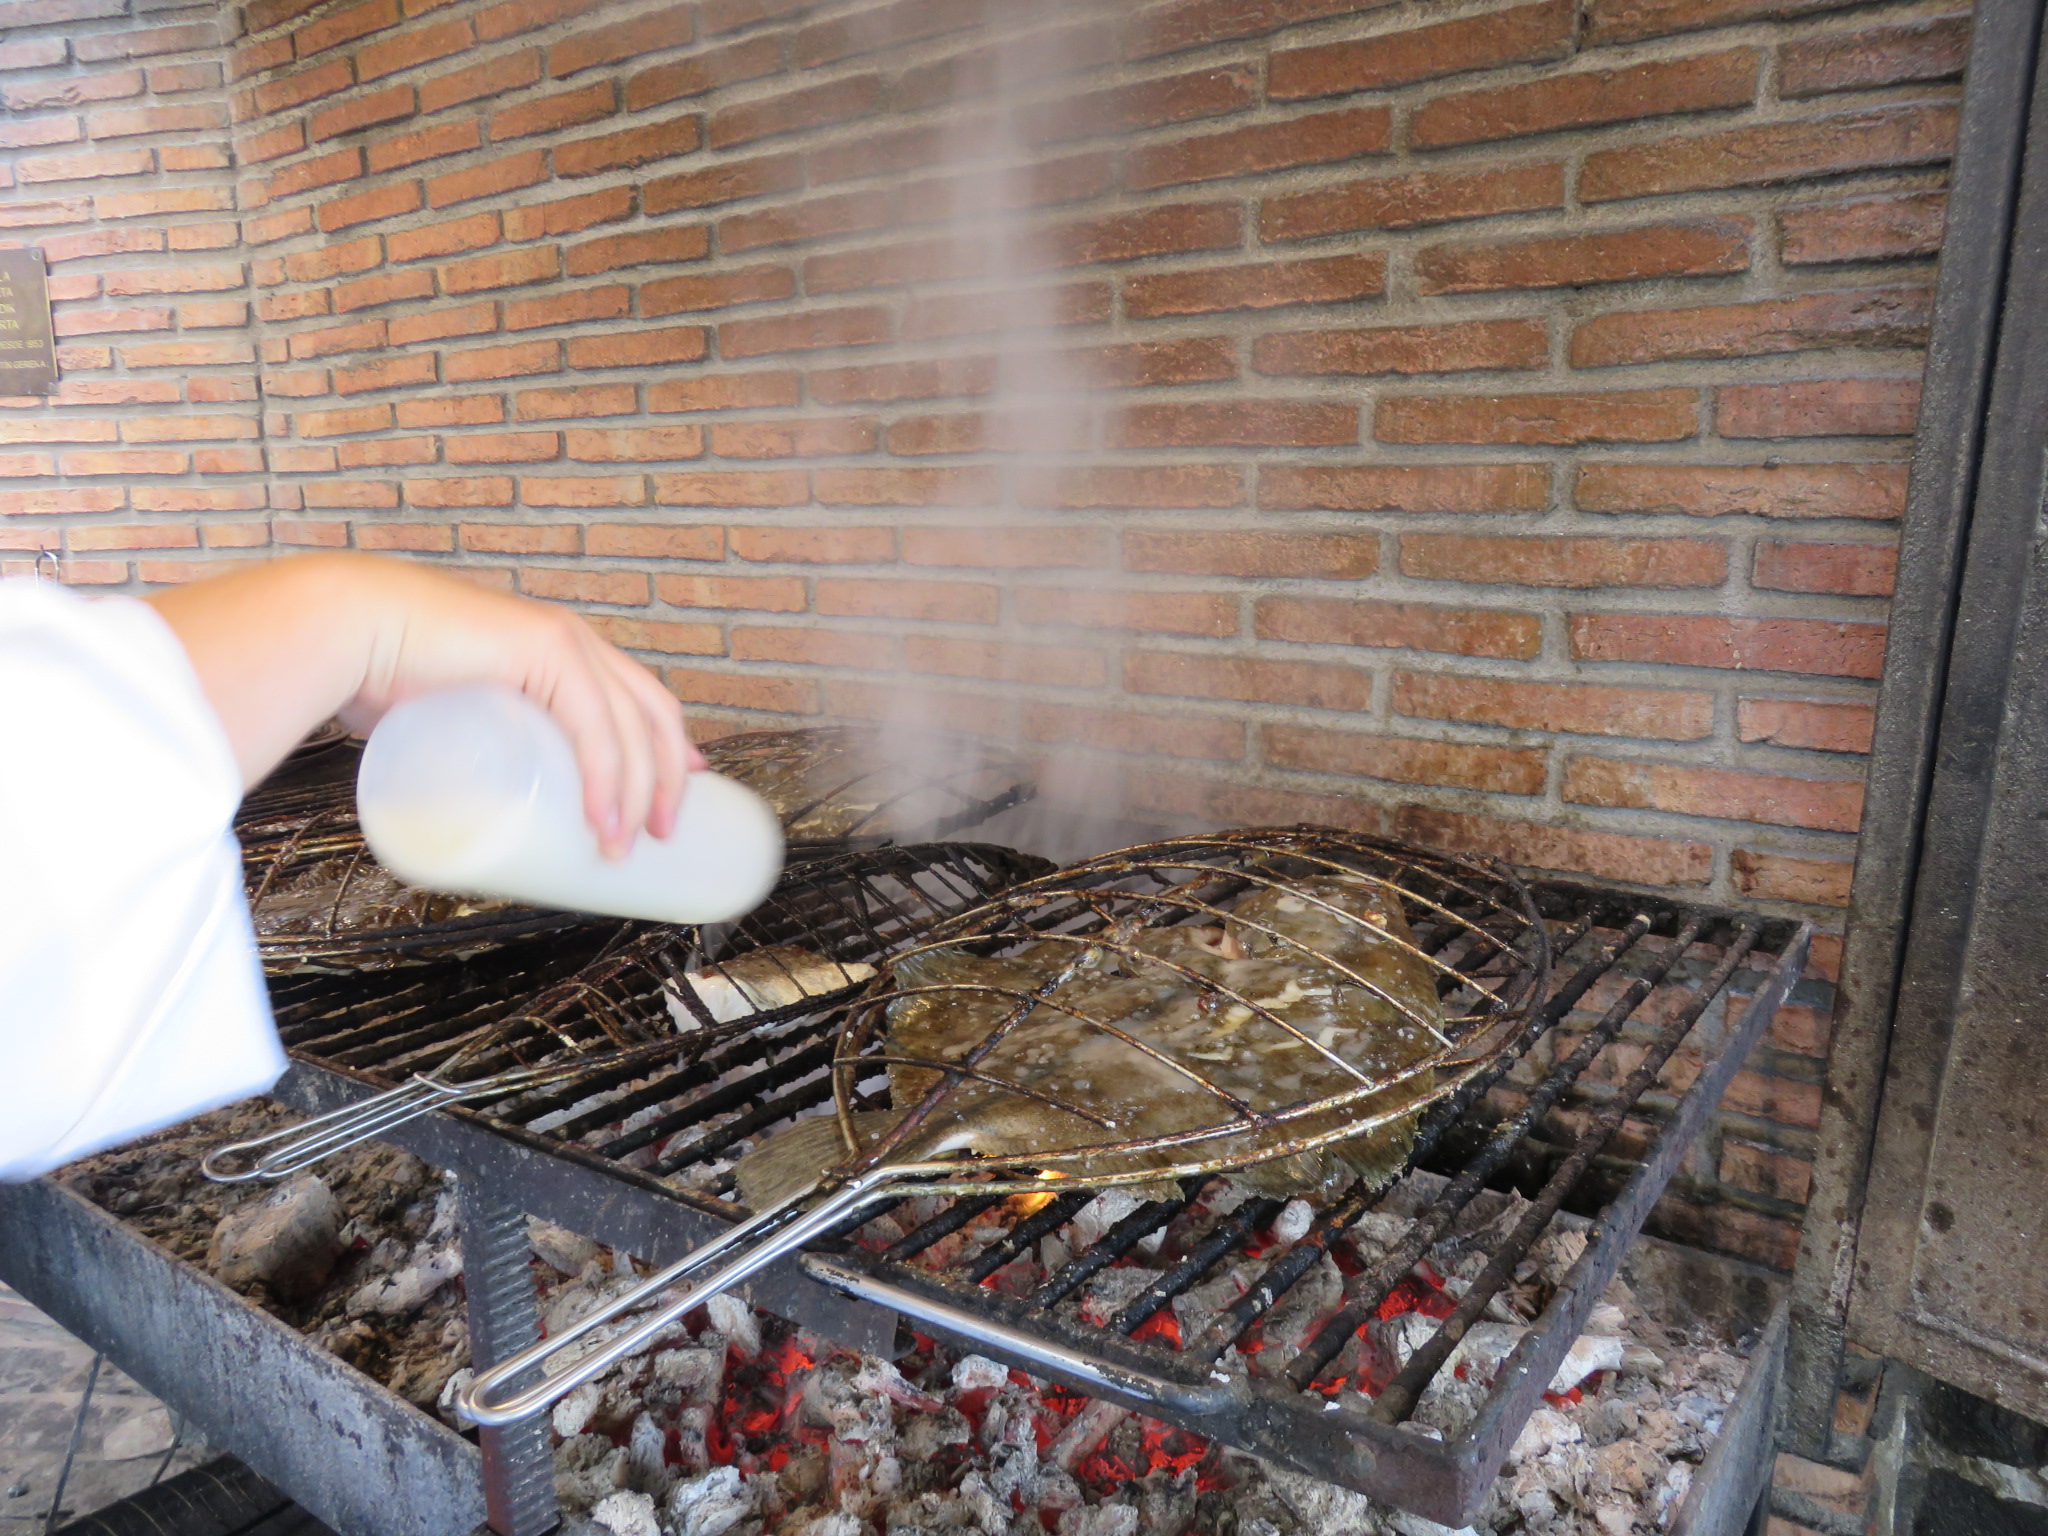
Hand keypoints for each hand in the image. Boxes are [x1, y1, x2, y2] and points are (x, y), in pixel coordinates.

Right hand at [148, 554, 704, 856]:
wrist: (347, 629)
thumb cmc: (384, 675)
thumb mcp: (454, 715)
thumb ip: (472, 743)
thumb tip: (472, 801)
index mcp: (565, 650)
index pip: (642, 702)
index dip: (670, 752)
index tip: (674, 801)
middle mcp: (576, 641)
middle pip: (651, 717)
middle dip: (668, 782)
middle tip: (661, 838)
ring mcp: (565, 641)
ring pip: (631, 728)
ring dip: (636, 796)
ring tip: (620, 849)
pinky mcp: (544, 648)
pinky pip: (595, 724)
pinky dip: (608, 777)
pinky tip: (606, 817)